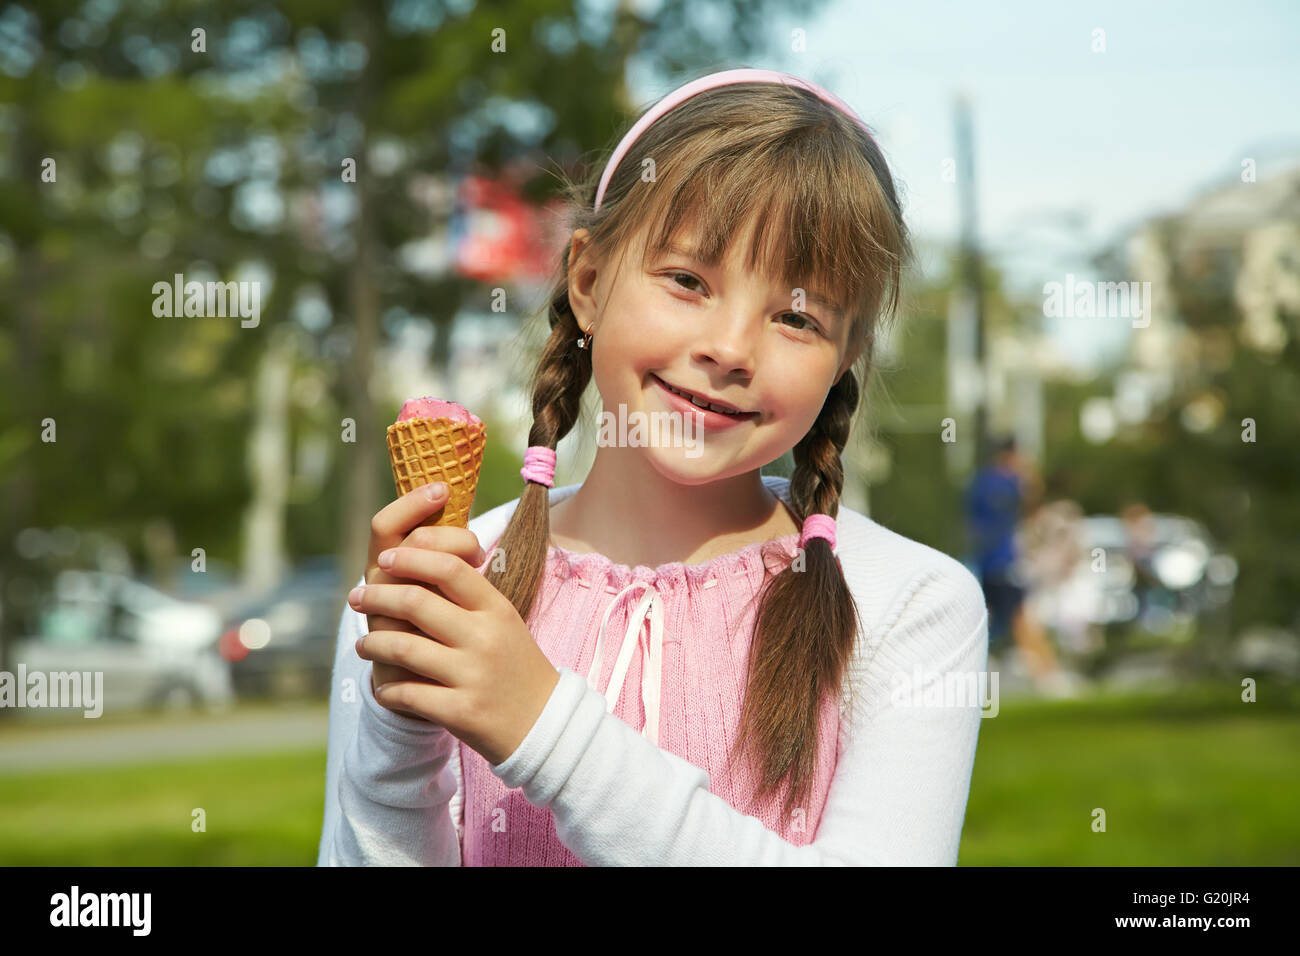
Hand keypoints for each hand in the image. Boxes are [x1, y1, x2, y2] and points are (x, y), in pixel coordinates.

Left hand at [350, 546, 560, 765]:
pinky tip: (384, 689)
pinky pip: (408, 694)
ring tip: (363, 645)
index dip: (412, 558)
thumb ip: (469, 597)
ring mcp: (474, 674)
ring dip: (373, 644)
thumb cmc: (515, 667)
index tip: (385, 560)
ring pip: (404, 647)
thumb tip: (418, 564)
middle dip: (377, 597)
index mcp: (497, 610)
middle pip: (417, 602)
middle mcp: (485, 637)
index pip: (450, 568)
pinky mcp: (462, 711)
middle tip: (357, 598)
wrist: (546, 725)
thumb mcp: (504, 623)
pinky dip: (388, 690)